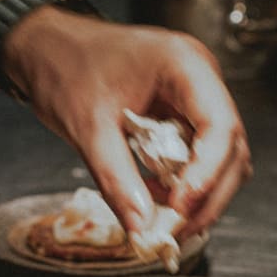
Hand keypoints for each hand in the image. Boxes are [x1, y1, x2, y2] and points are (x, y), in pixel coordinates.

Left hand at [5, 8, 250, 237]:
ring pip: (223, 157)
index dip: (207, 172)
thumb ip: (117, 178)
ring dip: (201, 194)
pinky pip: (201, 156)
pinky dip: (187, 184)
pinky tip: (158, 198)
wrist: (47, 48)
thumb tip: (141, 226)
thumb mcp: (87, 127)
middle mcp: (200, 78)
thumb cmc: (64, 67)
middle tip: (178, 228)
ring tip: (166, 217)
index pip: (219, 125)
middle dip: (208, 194)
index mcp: (183, 64)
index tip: (181, 206)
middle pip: (230, 147)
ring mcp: (196, 96)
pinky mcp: (185, 114)